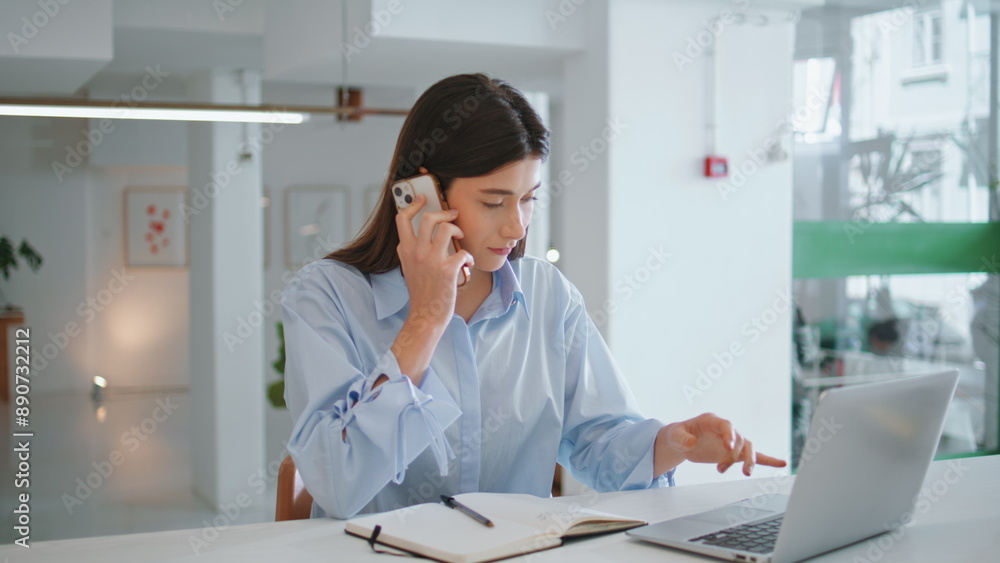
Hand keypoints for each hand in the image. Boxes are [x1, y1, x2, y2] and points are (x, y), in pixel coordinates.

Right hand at [395, 193, 473, 326]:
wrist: (426, 315)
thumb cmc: (422, 292)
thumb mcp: (409, 268)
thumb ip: (413, 250)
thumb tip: (427, 233)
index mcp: (405, 250)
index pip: (402, 219)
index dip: (413, 204)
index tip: (423, 198)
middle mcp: (416, 252)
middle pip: (429, 218)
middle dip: (445, 213)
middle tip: (453, 215)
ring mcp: (431, 260)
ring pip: (446, 229)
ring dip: (457, 230)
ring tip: (460, 238)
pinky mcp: (447, 270)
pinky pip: (463, 252)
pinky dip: (469, 257)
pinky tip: (468, 264)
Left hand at [659, 413, 786, 475]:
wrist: (681, 441)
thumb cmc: (678, 435)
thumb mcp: (674, 436)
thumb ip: (682, 438)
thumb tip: (692, 442)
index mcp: (711, 421)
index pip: (726, 425)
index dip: (729, 435)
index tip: (728, 447)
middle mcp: (726, 429)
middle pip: (740, 439)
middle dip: (736, 454)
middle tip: (722, 469)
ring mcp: (733, 441)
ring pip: (749, 448)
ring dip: (748, 461)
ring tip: (745, 474)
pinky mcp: (735, 453)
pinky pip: (755, 455)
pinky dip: (768, 459)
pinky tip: (782, 463)